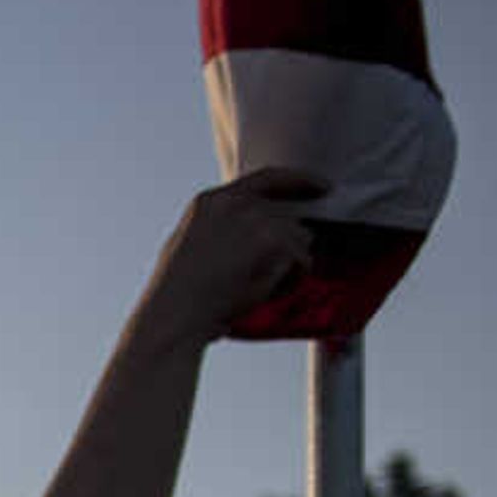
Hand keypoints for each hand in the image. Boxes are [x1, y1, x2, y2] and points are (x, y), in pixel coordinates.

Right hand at [139, 170, 323, 346]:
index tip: (324, 186)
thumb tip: (254, 233)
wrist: (172, 318)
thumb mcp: (189, 245)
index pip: (268, 178)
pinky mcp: (275, 243)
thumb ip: (221, 228)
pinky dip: (289, 282)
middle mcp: (237, 203)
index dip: (301, 180)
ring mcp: (258, 220)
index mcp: (211, 201)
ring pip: (300, 240)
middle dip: (288, 246)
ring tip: (252, 288)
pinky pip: (302, 262)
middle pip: (289, 217)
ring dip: (287, 267)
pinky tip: (259, 293)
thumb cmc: (174, 297)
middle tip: (267, 275)